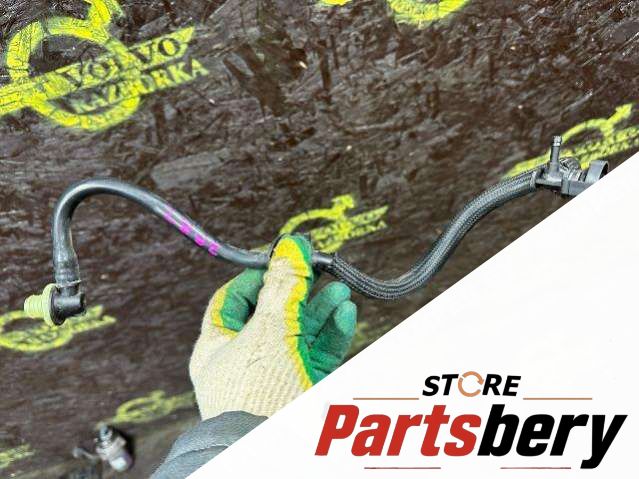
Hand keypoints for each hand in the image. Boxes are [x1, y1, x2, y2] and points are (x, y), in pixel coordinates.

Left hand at [189, 234, 356, 419]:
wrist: (274, 450)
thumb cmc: (256, 394)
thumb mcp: (269, 328)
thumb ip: (283, 284)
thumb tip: (291, 244)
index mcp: (219, 346)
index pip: (232, 299)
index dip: (257, 275)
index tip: (281, 259)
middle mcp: (245, 360)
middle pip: (272, 312)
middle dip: (298, 289)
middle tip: (317, 270)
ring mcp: (274, 374)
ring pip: (300, 331)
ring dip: (321, 308)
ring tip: (340, 289)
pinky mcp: (301, 387)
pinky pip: (318, 352)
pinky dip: (333, 331)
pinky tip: (345, 313)